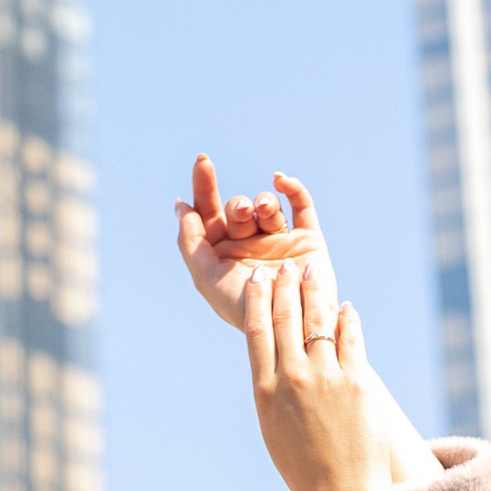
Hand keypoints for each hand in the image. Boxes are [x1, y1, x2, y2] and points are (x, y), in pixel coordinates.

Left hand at [175, 156, 336, 334]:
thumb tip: (182, 206)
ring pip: (267, 205)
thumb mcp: (207, 278)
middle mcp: (250, 243)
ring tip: (263, 209)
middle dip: (237, 205)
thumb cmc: (245, 310)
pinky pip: (301, 206)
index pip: (209, 212)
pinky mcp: (308, 239)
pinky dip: (293, 189)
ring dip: (264, 201)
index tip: (202, 162)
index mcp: (224, 251)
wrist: (292, 328)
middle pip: (238, 208)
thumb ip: (191, 242)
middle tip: (240, 211)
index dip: (204, 185)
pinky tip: (281, 180)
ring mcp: (279, 239)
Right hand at [243, 260, 429, 490]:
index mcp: (265, 391)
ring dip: (314, 292)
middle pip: (285, 319)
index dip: (256, 301)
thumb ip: (273, 392)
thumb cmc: (305, 468)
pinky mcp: (358, 382)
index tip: (256, 280)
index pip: (256, 332)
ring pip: (317, 322)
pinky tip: (345, 307)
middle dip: (284, 287)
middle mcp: (292, 379)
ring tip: (312, 272)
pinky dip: (347, 320)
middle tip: (285, 266)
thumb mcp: (274, 429)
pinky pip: (350, 340)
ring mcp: (326, 378)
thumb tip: (276, 362)